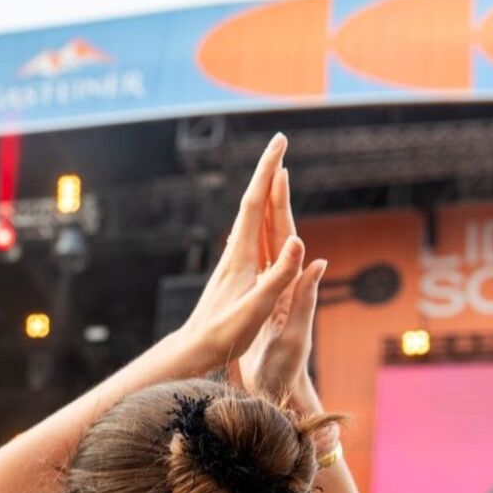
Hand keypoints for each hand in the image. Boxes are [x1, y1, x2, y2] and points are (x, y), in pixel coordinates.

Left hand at [174, 134, 305, 367]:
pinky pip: (249, 235)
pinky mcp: (233, 273)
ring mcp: (233, 262)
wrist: (194, 351)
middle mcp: (235, 252)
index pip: (256, 203)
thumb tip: (297, 240)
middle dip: (267, 170)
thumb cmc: (225, 334)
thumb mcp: (257, 307)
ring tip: (274, 171)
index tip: (280, 143)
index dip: (268, 171)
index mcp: (242, 255)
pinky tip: (257, 220)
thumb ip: (279, 275)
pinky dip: (259, 217)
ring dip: (263, 190)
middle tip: (280, 142)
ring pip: (249, 216)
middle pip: (252, 202)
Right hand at [235, 158, 327, 400]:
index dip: (282, 204)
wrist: (280, 388)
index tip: (280, 171)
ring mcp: (275, 288)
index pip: (287, 235)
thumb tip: (317, 261)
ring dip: (264, 214)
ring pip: (268, 242)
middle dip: (275, 196)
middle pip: (279, 230)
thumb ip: (307, 298)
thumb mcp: (296, 334)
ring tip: (260, 186)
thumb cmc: (287, 367)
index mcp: (291, 284)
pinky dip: (251, 242)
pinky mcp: (264, 299)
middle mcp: (286, 281)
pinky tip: (245, 233)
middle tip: (272, 162)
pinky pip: (257, 262)